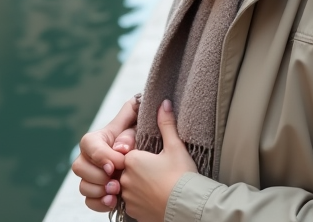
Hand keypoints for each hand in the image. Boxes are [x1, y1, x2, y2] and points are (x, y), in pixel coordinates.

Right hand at [72, 96, 139, 212]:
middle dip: (98, 177)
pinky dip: (100, 203)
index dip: (99, 156)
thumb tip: (120, 149)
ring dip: (99, 191)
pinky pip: (89, 201)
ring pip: (83, 186)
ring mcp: (93, 175)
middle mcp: (91, 157)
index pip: (88, 143)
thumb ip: (129, 133)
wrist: (151, 154)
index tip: (116, 165)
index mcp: (101, 138)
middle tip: (117, 182)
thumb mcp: (139, 128)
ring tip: (116, 192)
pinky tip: (113, 201)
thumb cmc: (144, 134)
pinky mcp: (98, 191)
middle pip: (79, 167)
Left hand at [120, 100, 198, 221]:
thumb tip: (164, 103)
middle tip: (159, 172)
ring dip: (139, 186)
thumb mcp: (175, 146)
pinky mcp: (132, 212)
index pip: (130, 153)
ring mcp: (128, 197)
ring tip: (158, 186)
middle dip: (141, 171)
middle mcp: (125, 179)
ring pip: (129, 188)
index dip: (143, 155)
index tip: (155, 159)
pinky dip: (141, 201)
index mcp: (132, 160)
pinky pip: (132, 204)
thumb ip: (166, 124)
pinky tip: (155, 198)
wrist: (187, 206)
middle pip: (128, 170)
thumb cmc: (182, 176)